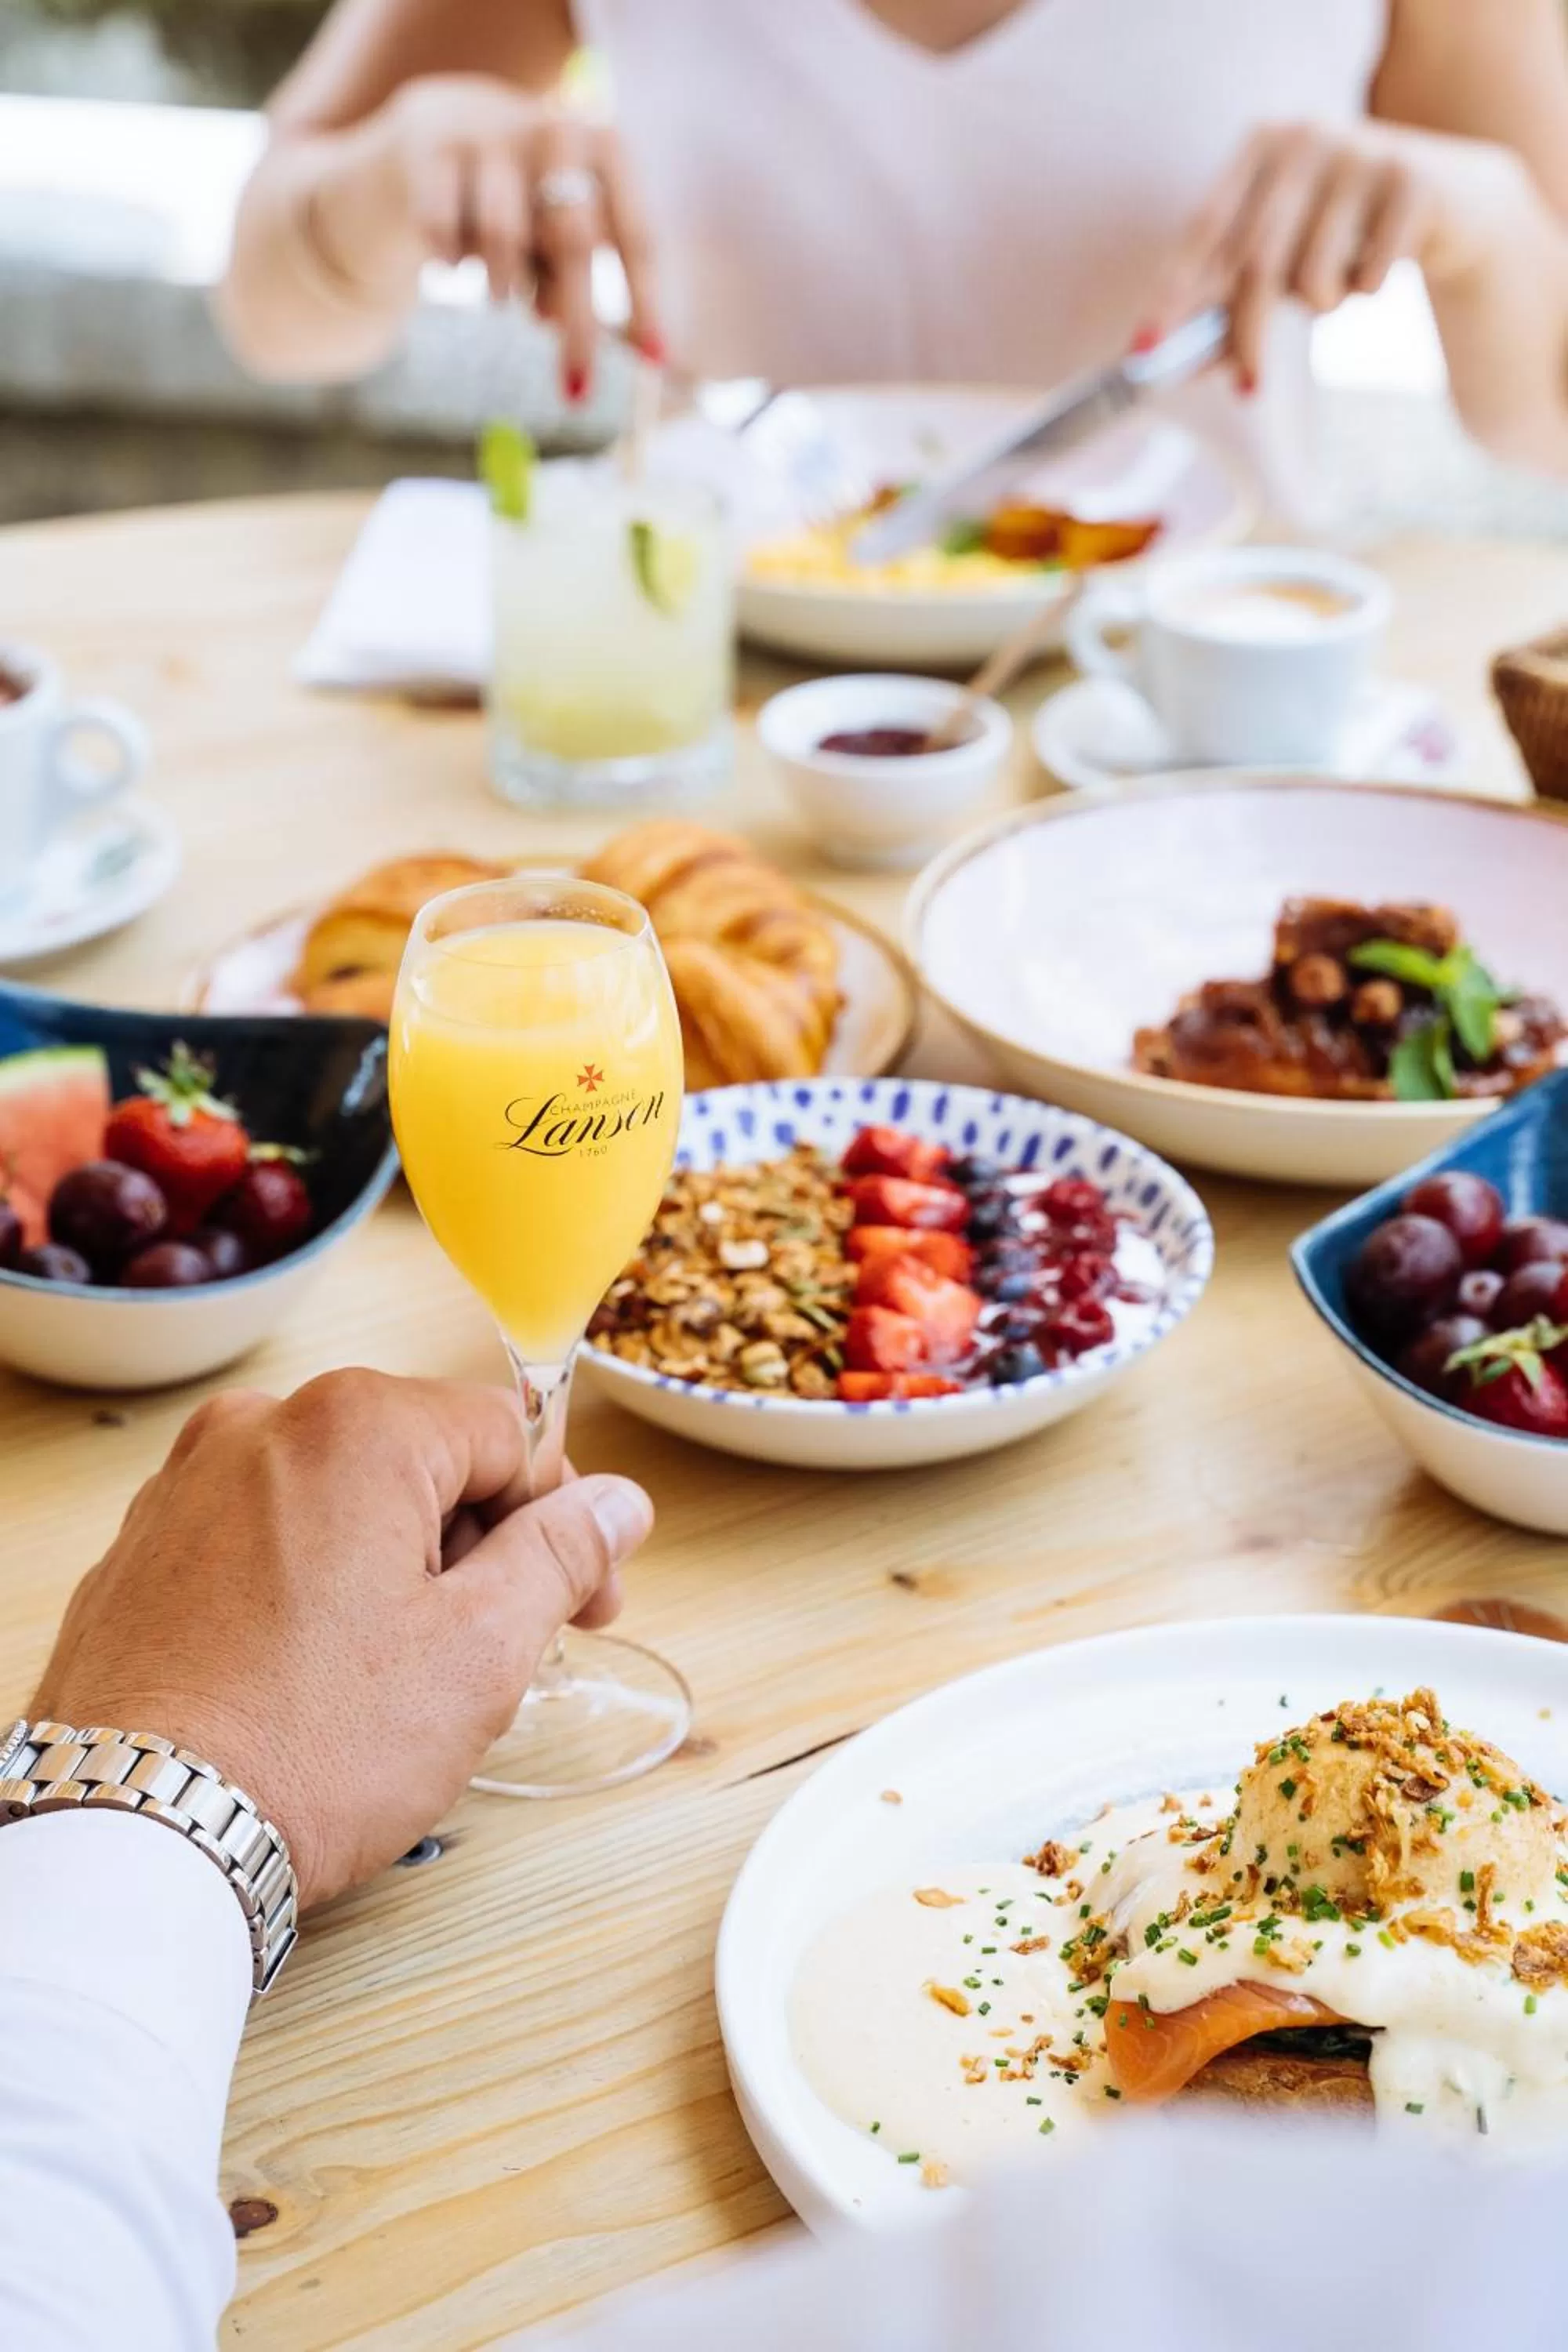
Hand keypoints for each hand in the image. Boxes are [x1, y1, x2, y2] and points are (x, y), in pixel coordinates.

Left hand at [30, 1371, 653, 1908]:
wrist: (134, 1838)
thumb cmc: (310, 1747)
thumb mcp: (479, 1653)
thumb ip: (560, 1555)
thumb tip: (616, 1501)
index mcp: (356, 1426)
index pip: (508, 1434)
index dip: (566, 1519)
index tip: (589, 1601)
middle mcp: (260, 1427)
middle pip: (420, 1461)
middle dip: (478, 1548)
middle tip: (503, 1655)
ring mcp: (187, 1487)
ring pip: (339, 1505)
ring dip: (394, 1572)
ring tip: (404, 1683)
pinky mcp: (141, 1553)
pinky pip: (261, 1543)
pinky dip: (309, 1591)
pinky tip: (317, 1682)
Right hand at [317, 74, 659, 398]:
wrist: (444, 127)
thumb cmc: (525, 198)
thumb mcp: (562, 234)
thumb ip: (572, 279)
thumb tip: (564, 333)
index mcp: (607, 148)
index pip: (636, 236)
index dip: (646, 301)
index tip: (656, 361)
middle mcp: (556, 131)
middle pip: (575, 243)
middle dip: (579, 328)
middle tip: (577, 393)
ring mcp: (492, 132)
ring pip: (503, 238)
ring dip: (504, 288)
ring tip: (502, 297)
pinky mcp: (432, 144)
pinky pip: (443, 229)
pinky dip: (449, 261)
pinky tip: (451, 266)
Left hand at [1140, 119, 1533, 389]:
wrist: (1454, 198)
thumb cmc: (1347, 232)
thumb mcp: (1286, 256)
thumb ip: (1227, 302)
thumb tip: (1160, 362)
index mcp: (1261, 144)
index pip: (1205, 230)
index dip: (1174, 295)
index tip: (1145, 353)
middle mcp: (1306, 137)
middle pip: (1255, 264)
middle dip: (1246, 338)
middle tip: (1248, 391)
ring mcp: (1362, 153)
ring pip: (1313, 275)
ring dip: (1321, 305)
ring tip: (1339, 288)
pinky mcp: (1412, 182)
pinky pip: (1370, 277)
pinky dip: (1367, 292)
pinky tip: (1383, 266)